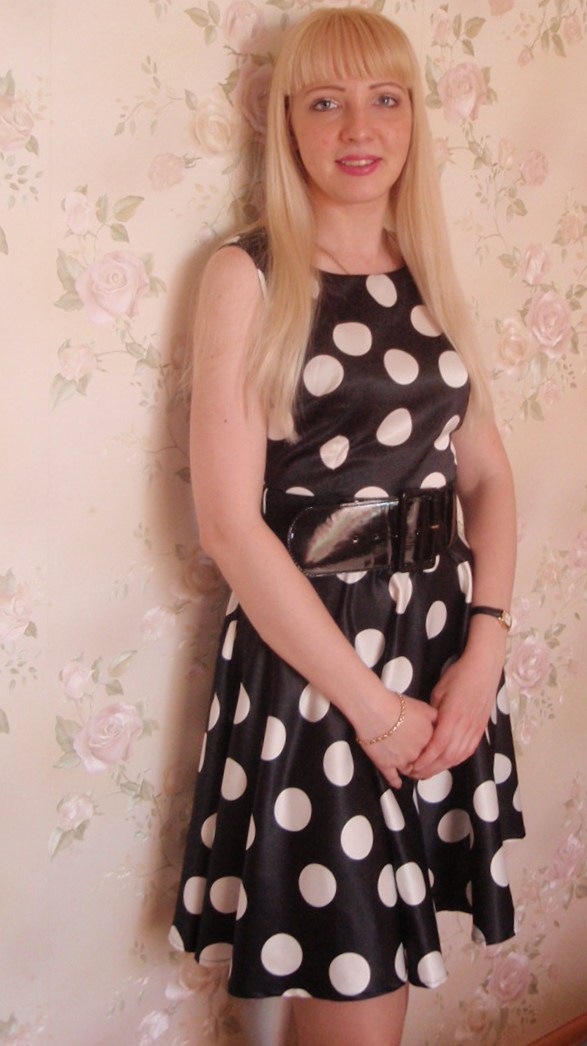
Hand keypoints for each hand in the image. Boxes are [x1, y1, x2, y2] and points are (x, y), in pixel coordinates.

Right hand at [358, 694, 436, 788]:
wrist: (374, 709)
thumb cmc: (395, 705)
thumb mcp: (422, 707)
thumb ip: (434, 717)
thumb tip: (439, 722)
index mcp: (428, 740)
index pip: (435, 750)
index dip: (432, 751)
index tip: (431, 751)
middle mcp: (417, 753)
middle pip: (423, 761)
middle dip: (421, 760)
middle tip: (418, 757)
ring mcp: (401, 761)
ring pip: (409, 770)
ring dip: (410, 770)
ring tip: (408, 767)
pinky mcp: (386, 765)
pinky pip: (392, 777)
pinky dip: (395, 781)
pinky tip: (397, 783)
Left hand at [409, 653, 499, 778]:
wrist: (483, 668)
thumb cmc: (458, 676)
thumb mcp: (439, 692)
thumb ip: (433, 714)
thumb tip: (426, 730)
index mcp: (452, 716)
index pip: (438, 745)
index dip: (425, 759)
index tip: (413, 766)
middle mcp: (465, 726)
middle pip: (448, 756)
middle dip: (431, 768)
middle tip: (415, 774)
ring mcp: (475, 729)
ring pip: (459, 756)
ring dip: (443, 767)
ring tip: (428, 772)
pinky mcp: (481, 729)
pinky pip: (469, 751)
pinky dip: (457, 760)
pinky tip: (447, 763)